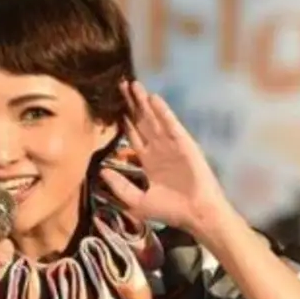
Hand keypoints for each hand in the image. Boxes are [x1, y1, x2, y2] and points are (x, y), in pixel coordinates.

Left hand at [100, 81, 231, 234]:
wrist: (196, 214)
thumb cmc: (171, 210)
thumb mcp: (137, 202)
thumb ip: (120, 186)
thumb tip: (102, 171)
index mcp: (149, 162)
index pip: (134, 136)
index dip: (125, 122)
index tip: (115, 106)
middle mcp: (159, 150)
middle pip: (142, 122)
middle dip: (132, 104)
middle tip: (121, 84)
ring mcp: (172, 145)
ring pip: (155, 119)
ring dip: (145, 102)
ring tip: (134, 84)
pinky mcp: (184, 144)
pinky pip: (171, 124)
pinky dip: (163, 112)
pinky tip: (153, 98)